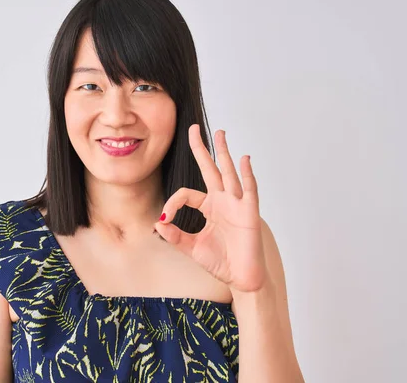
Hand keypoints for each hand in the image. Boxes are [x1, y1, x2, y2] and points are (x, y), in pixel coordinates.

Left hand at [154, 124, 267, 292]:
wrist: (241, 278)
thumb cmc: (221, 262)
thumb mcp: (192, 248)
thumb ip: (175, 236)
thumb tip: (158, 224)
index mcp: (208, 207)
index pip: (186, 194)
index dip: (172, 203)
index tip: (165, 219)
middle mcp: (222, 201)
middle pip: (210, 168)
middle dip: (201, 149)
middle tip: (193, 128)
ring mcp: (237, 204)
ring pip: (228, 172)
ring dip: (223, 153)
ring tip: (220, 133)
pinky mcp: (249, 212)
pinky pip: (249, 189)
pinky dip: (246, 174)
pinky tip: (243, 159)